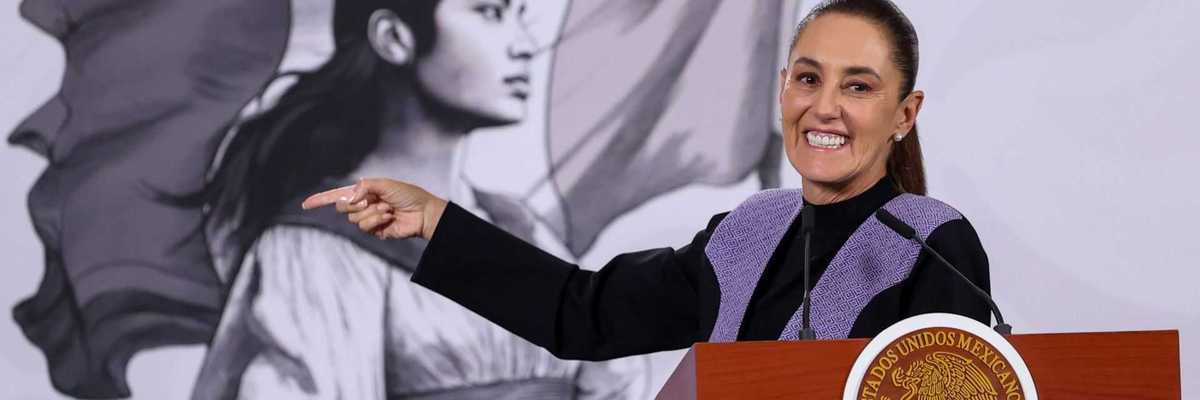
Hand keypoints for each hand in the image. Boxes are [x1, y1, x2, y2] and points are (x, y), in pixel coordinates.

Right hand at [301, 178, 447, 239]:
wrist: (423, 213)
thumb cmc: (407, 195)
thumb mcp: (385, 184)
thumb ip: (364, 186)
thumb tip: (351, 197)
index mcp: (364, 192)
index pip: (338, 196)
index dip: (321, 200)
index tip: (305, 204)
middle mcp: (364, 205)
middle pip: (342, 207)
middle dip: (355, 203)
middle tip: (371, 200)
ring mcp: (369, 219)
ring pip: (354, 218)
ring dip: (371, 212)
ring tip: (387, 209)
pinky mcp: (375, 231)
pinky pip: (365, 227)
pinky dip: (376, 220)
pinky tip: (388, 217)